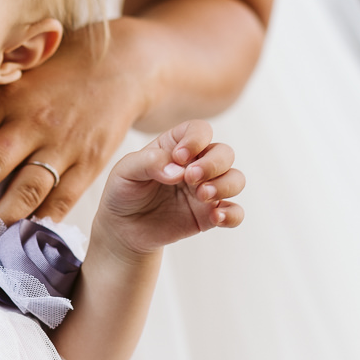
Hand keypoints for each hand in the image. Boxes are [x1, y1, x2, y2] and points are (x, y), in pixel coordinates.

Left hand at [0, 26, 148, 222]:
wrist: (124, 62)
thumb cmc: (56, 68)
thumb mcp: (16, 71)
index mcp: (6, 96)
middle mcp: (31, 122)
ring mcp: (63, 145)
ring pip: (25, 189)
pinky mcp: (89, 164)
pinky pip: (64, 200)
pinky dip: (41, 223)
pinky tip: (19, 244)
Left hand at [93, 120, 243, 257]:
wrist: (123, 229)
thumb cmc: (124, 192)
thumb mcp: (125, 172)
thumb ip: (149, 162)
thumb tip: (178, 170)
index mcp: (176, 146)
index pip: (200, 130)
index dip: (196, 139)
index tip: (179, 157)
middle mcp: (196, 164)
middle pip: (224, 153)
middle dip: (213, 164)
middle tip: (191, 178)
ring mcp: (206, 189)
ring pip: (236, 179)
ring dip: (225, 185)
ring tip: (202, 196)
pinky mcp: (210, 215)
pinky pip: (236, 212)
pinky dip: (232, 213)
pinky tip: (216, 217)